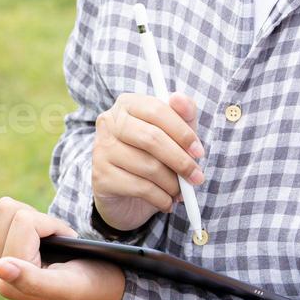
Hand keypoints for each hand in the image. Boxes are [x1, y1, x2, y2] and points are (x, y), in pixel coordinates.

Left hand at [0, 196, 125, 299]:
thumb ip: (31, 280)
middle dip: (34, 219)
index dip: (48, 224)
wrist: (100, 292)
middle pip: (2, 211)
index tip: (64, 241)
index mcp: (10, 281)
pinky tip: (11, 229)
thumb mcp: (66, 285)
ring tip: (40, 236)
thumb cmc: (90, 288)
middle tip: (53, 241)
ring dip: (20, 215)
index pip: (22, 221)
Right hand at [93, 92, 204, 231]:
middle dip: (180, 161)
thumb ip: (183, 114)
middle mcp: (109, 122)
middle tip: (196, 177)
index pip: (157, 110)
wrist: (127, 196)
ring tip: (179, 192)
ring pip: (148, 166)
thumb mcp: (175, 134)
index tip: (199, 152)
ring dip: (172, 184)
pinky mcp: (101, 177)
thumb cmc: (154, 157)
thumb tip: (179, 98)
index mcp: (127, 104)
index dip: (182, 132)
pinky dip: (161, 198)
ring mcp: (101, 149)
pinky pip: (140, 187)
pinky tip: (166, 202)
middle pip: (151, 138)